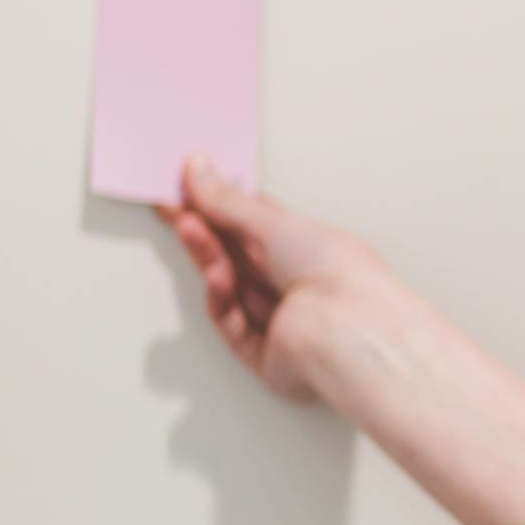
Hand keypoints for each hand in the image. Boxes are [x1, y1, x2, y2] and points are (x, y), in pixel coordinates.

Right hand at [157, 156, 387, 398]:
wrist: (351, 329)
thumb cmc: (341, 273)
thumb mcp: (278, 224)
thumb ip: (231, 203)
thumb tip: (199, 171)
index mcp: (312, 249)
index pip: (257, 224)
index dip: (221, 207)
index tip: (187, 189)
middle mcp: (298, 284)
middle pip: (238, 255)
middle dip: (206, 231)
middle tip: (173, 207)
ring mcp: (282, 319)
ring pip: (231, 287)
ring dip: (209, 258)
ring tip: (189, 228)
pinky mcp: (267, 353)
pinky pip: (232, 323)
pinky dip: (221, 298)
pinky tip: (215, 276)